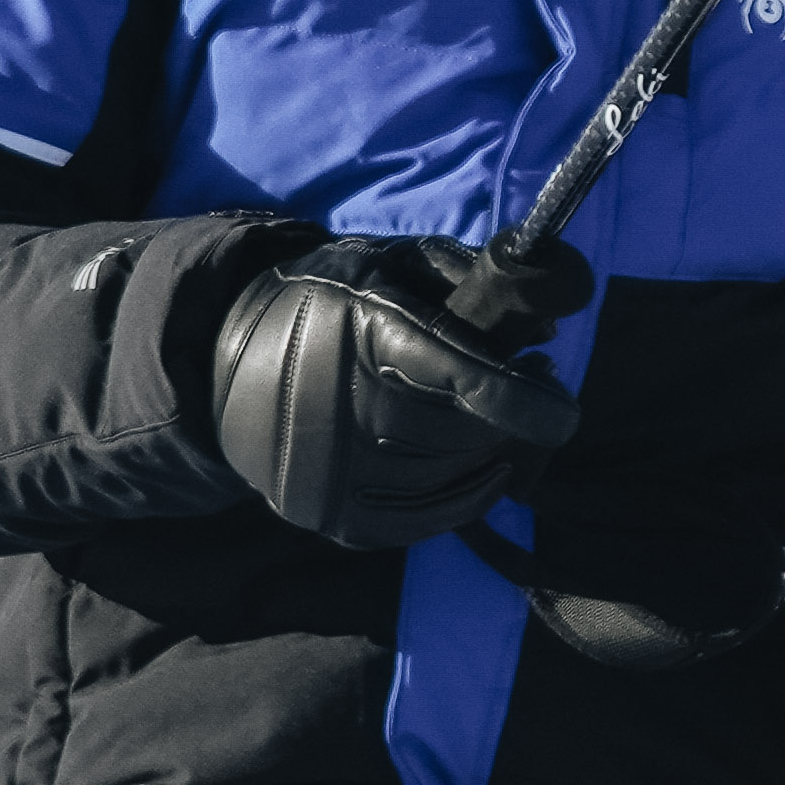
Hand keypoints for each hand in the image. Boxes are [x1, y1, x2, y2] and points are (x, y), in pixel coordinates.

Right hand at [204, 234, 584, 547]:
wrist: (222, 358)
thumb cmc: (326, 301)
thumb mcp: (389, 263)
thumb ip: (468, 281)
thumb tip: (548, 325)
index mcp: (369, 331)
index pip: (466, 379)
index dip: (525, 402)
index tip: (561, 412)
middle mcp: (347, 406)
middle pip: (465, 436)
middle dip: (512, 425)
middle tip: (533, 400)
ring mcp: (334, 469)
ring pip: (450, 481)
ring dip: (490, 460)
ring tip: (498, 430)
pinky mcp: (330, 513)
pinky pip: (422, 521)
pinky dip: (460, 499)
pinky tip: (473, 471)